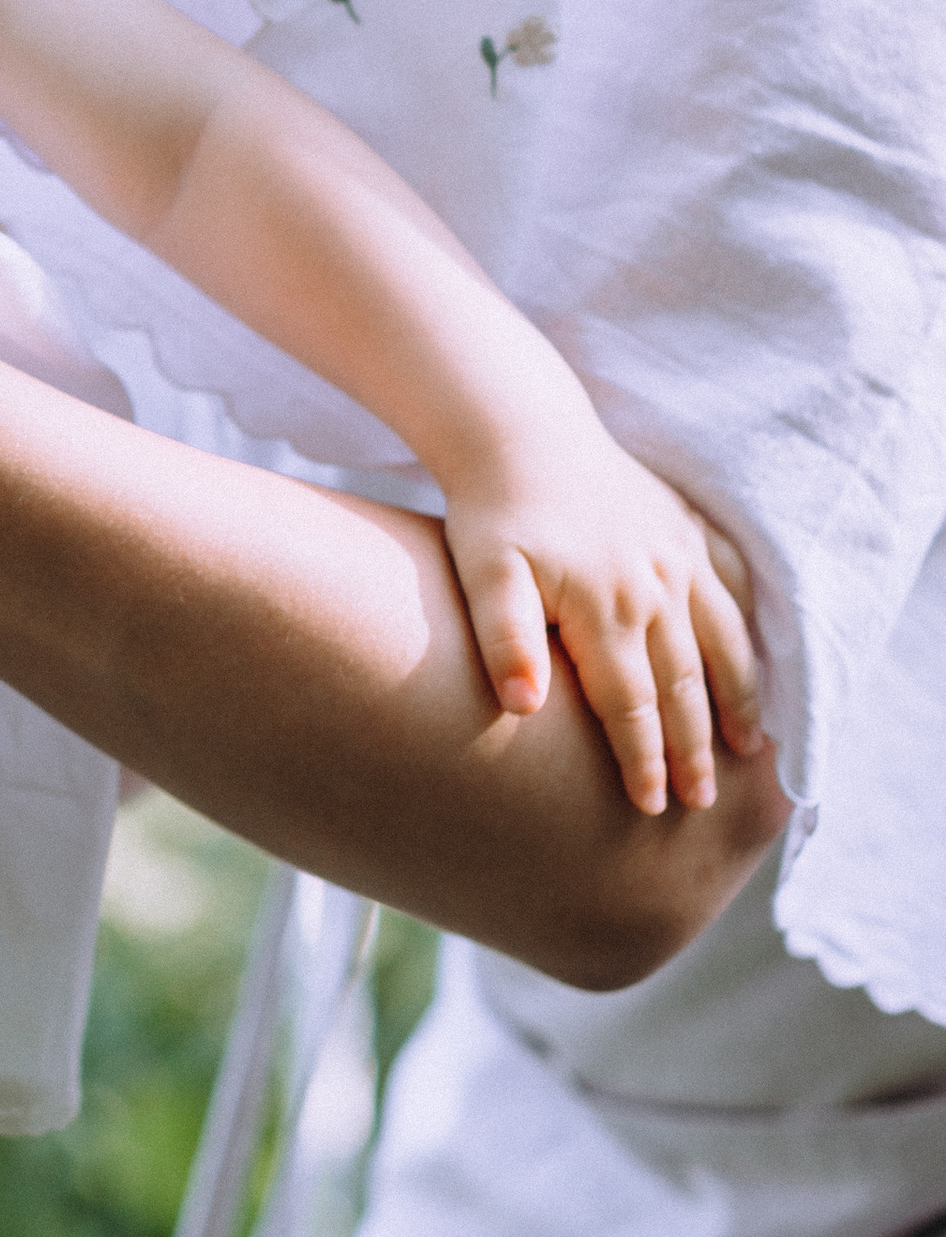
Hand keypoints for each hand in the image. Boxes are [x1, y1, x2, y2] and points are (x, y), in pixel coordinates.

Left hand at [443, 435, 763, 816]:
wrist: (520, 428)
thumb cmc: (492, 509)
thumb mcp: (484, 573)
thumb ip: (506, 639)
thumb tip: (523, 707)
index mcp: (608, 608)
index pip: (632, 704)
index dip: (643, 759)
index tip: (650, 807)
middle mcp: (655, 587)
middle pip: (684, 684)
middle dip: (694, 748)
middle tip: (701, 803)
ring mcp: (677, 556)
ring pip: (721, 641)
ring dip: (737, 697)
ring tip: (747, 747)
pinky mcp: (684, 528)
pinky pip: (730, 588)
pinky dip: (744, 629)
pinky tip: (752, 656)